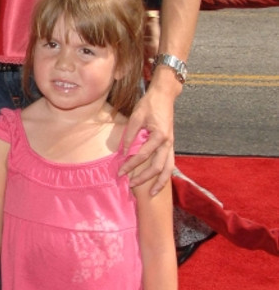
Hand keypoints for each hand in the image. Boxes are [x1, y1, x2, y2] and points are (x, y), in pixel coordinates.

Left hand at [118, 80, 175, 195]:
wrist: (164, 96)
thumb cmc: (149, 104)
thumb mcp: (136, 116)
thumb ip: (130, 134)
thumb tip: (124, 151)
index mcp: (159, 136)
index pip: (142, 156)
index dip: (130, 165)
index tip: (119, 171)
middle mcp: (168, 143)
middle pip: (157, 167)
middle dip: (143, 178)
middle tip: (130, 185)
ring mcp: (171, 144)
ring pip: (168, 168)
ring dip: (160, 182)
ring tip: (152, 194)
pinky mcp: (170, 144)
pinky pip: (170, 163)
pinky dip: (165, 174)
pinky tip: (159, 181)